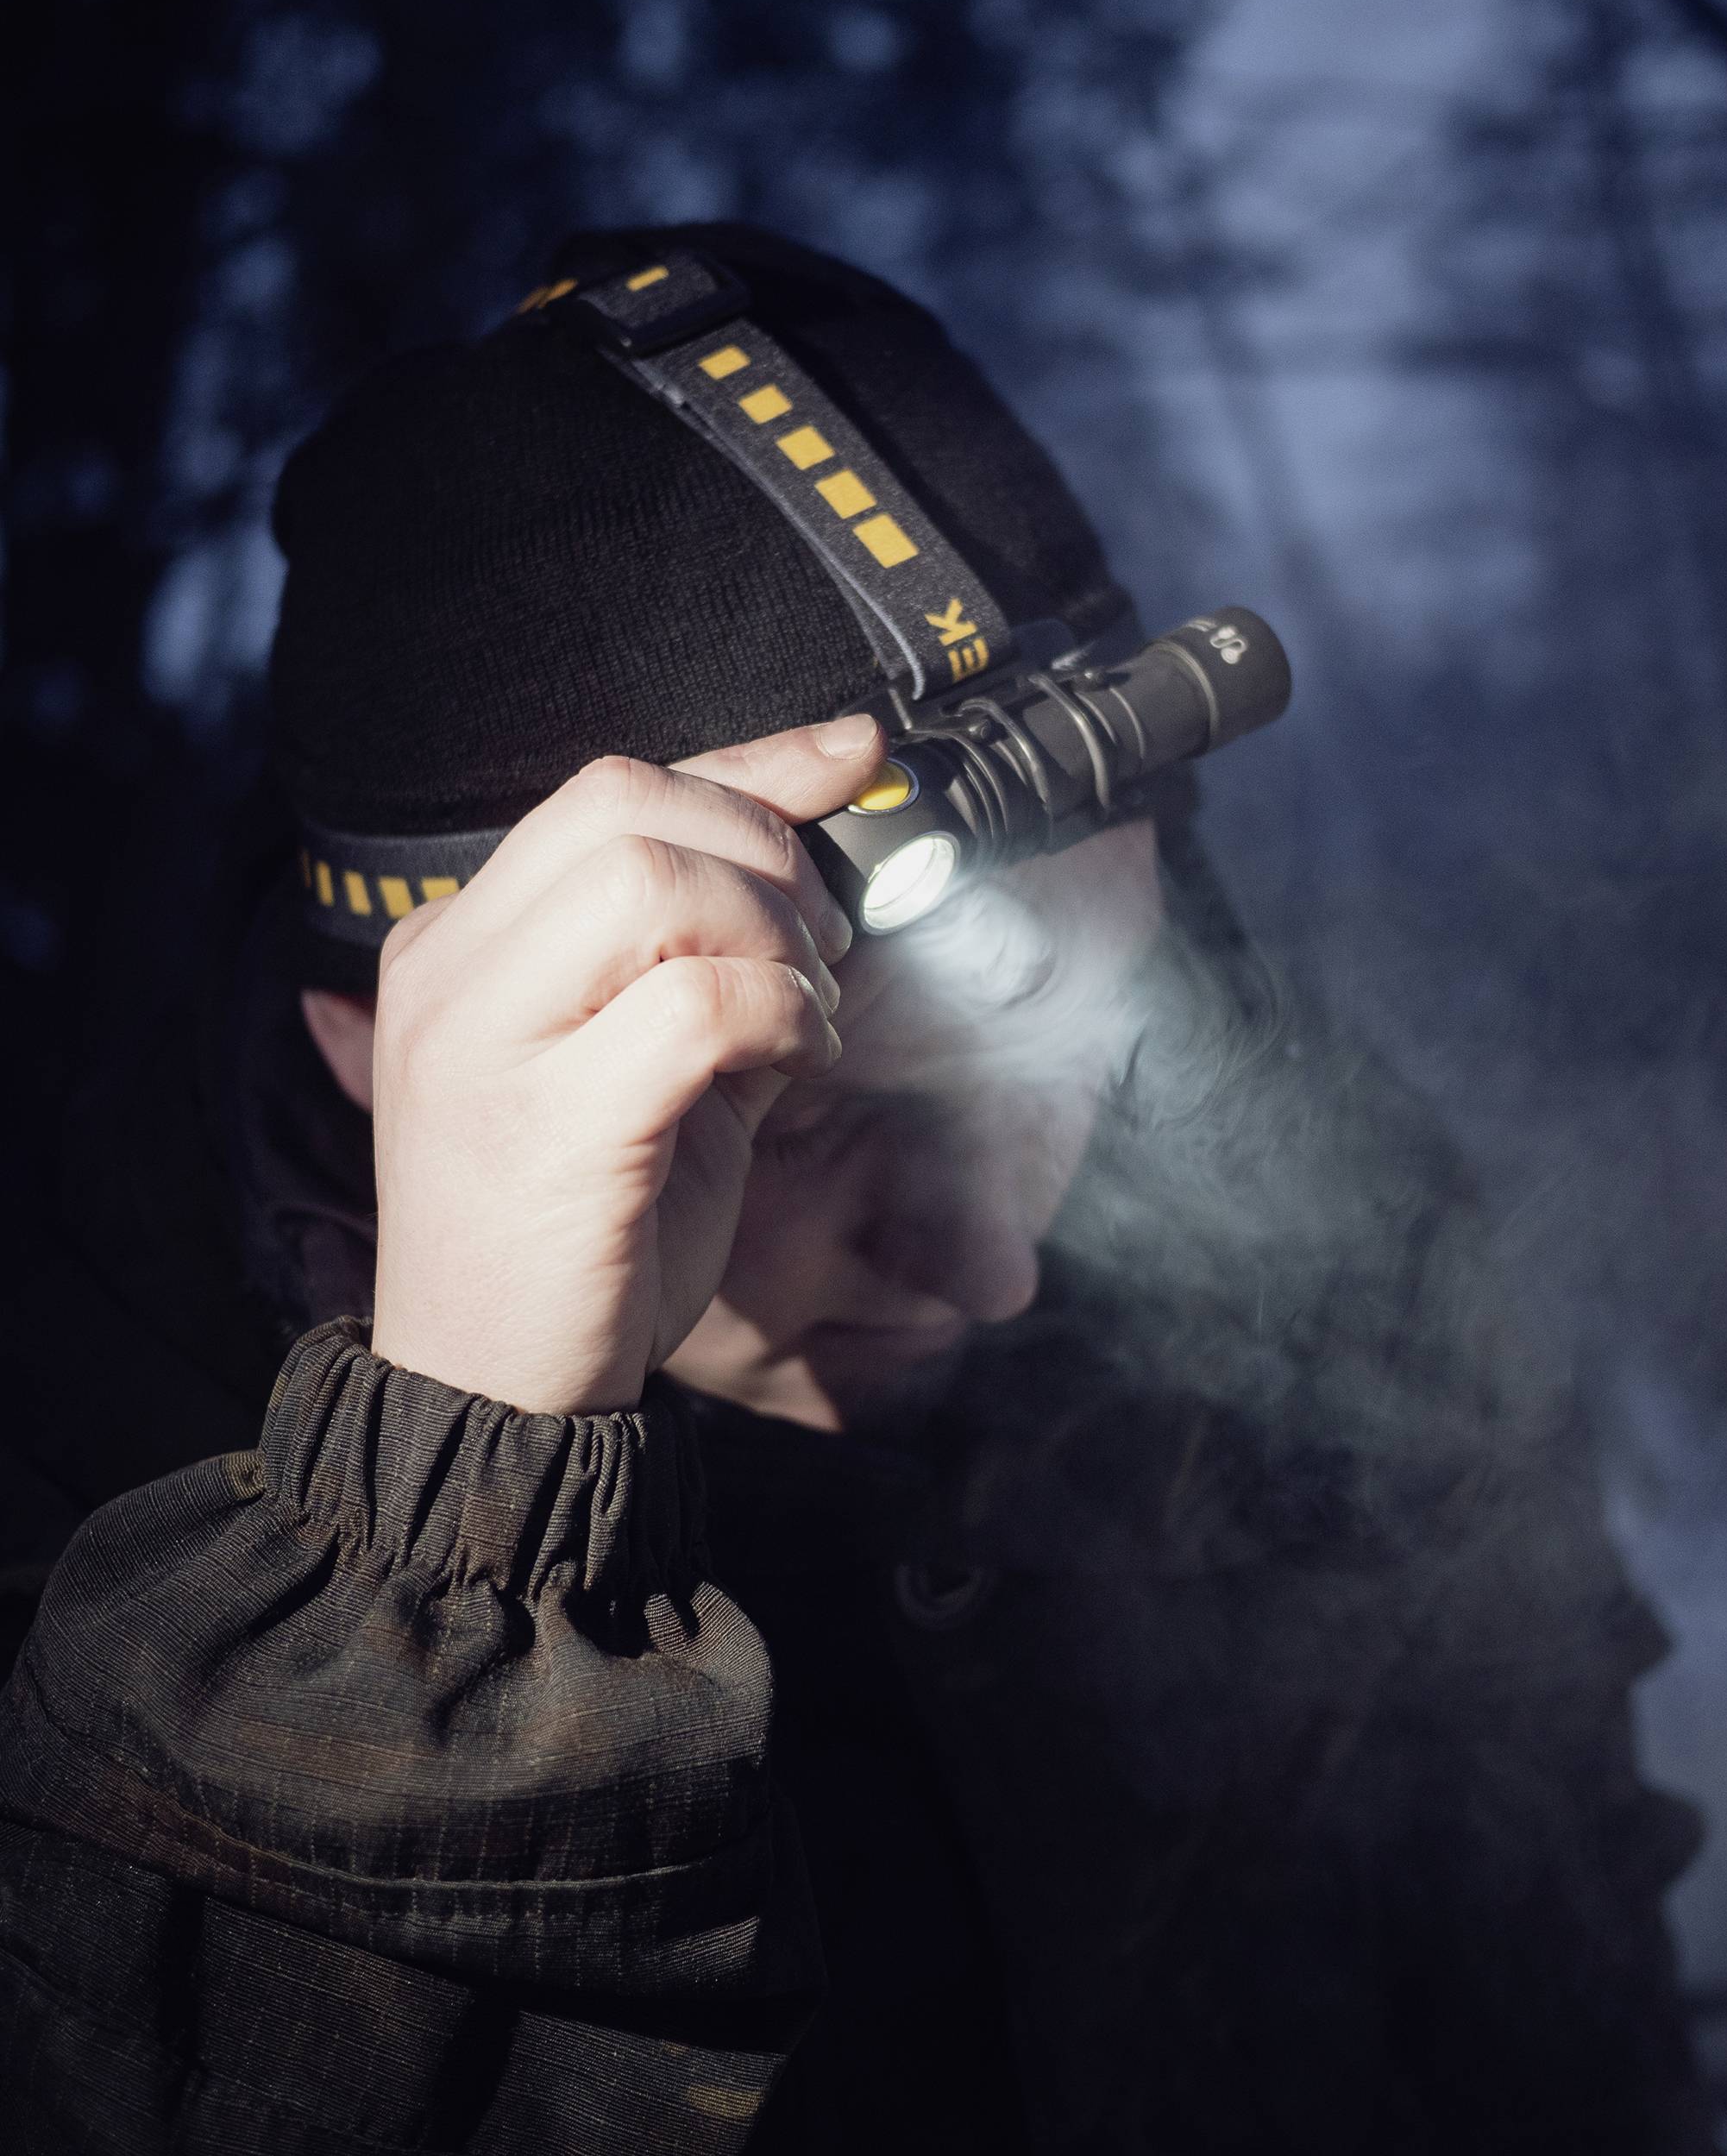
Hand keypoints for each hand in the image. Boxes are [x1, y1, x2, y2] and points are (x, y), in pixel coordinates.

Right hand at [365, 716, 885, 1413]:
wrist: (496, 1401)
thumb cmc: (582, 1235)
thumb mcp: (643, 1067)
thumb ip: (713, 954)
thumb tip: (834, 830)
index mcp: (454, 946)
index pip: (605, 794)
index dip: (748, 763)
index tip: (850, 755)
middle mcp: (448, 974)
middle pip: (621, 804)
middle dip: (761, 851)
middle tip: (813, 952)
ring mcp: (482, 1045)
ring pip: (650, 881)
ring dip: (771, 933)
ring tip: (800, 1015)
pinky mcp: (545, 1125)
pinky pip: (695, 1003)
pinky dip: (781, 1014)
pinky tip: (797, 1065)